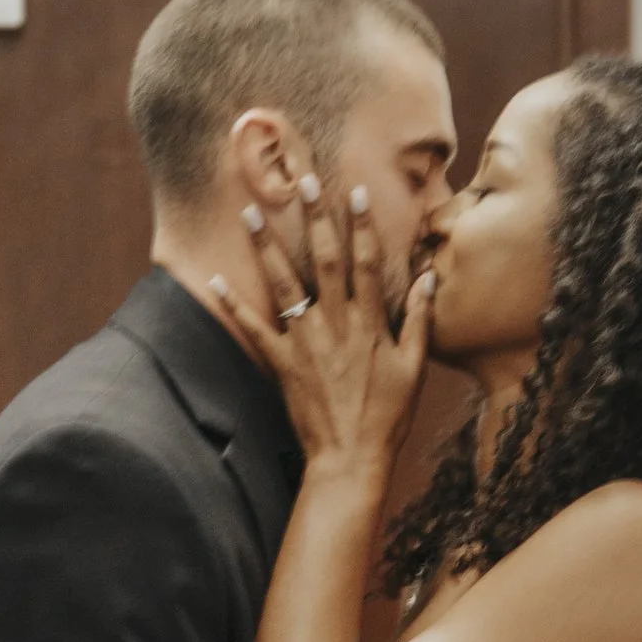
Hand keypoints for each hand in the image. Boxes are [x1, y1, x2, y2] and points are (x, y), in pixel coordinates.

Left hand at [212, 179, 432, 470]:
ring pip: (285, 285)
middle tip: (305, 181)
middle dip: (315, 218)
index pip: (367, 264)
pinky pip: (254, 329)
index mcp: (370, 325)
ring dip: (267, 246)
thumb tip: (427, 278)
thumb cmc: (388, 417)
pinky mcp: (281, 365)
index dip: (362, 226)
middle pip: (325, 261)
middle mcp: (336, 326)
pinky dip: (233, 303)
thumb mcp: (414, 369)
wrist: (351, 460)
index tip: (355, 192)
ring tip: (252, 212)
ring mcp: (306, 344)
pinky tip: (214, 278)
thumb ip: (419, 321)